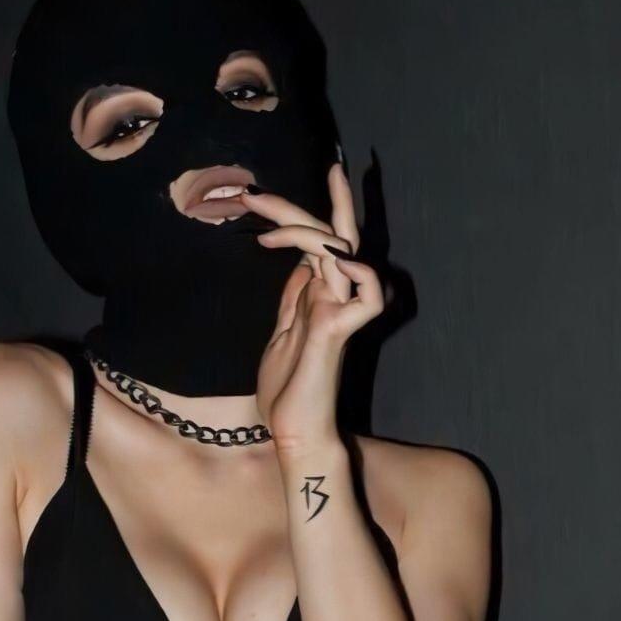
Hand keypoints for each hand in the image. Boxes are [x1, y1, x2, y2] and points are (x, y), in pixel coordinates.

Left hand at [242, 162, 385, 453]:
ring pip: (341, 251)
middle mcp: (335, 297)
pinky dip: (355, 270)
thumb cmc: (287, 390)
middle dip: (295, 205)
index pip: (317, 243)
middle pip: (328, 237)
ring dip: (305, 225)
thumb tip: (299, 264)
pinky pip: (366, 294)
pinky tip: (324, 257)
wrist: (291, 428)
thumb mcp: (282, 332)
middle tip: (253, 191)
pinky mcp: (341, 331)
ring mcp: (340, 312)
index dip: (293, 216)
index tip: (255, 200)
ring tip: (262, 210)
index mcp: (320, 296)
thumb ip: (294, 299)